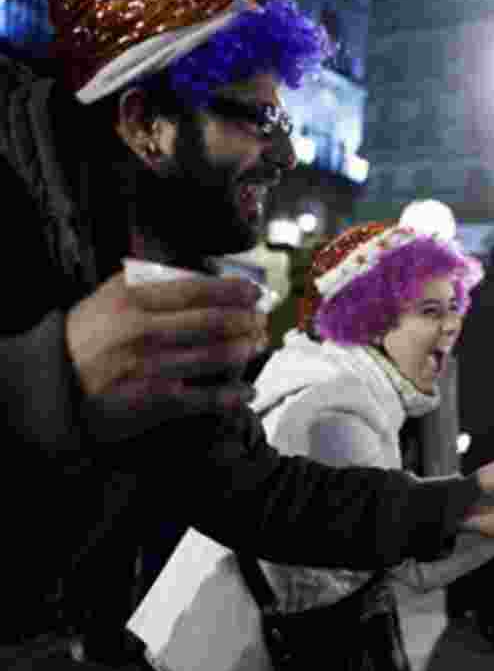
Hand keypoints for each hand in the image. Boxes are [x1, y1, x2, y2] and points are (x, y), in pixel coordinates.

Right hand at [66, 271, 267, 440]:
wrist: (53, 383)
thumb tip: (200, 270)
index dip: (233, 290)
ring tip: (257, 345)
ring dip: (245, 351)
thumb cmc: (89, 336)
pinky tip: (246, 392)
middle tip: (263, 319)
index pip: (197, 290)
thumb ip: (151, 279)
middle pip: (214, 321)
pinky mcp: (155, 400)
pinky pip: (204, 398)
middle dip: (247, 320)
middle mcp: (145, 331)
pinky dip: (231, 396)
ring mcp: (152, 367)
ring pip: (215, 356)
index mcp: (134, 300)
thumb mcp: (111, 297)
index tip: (255, 291)